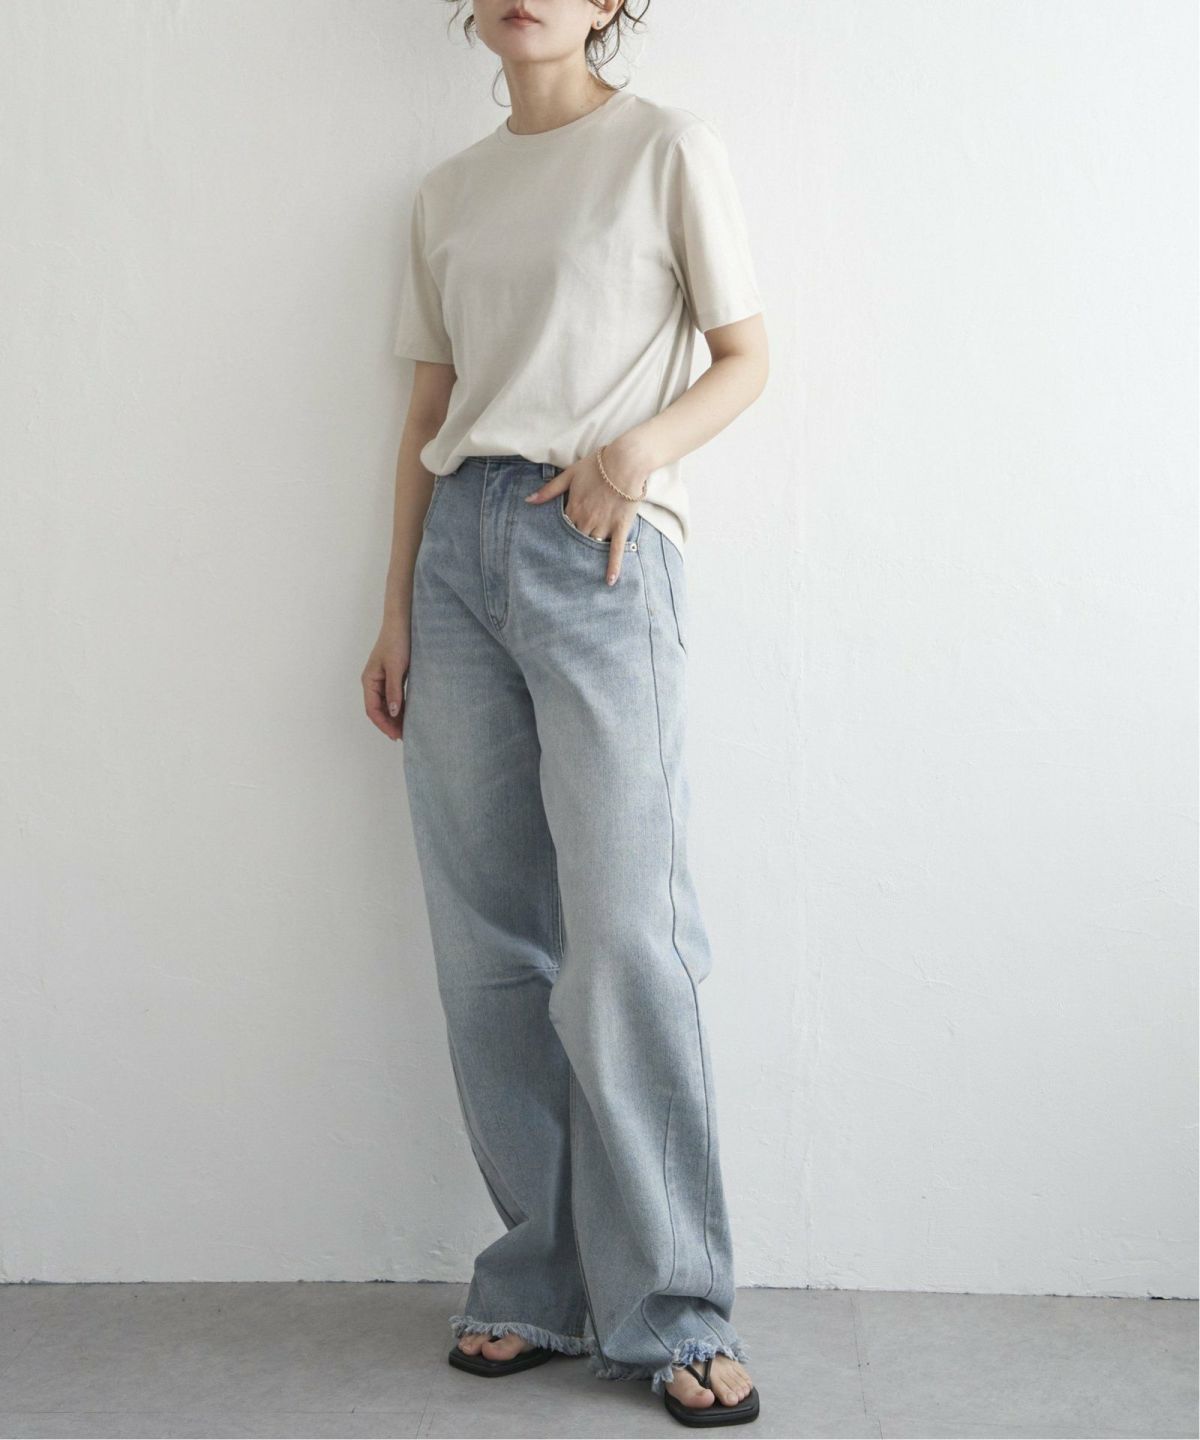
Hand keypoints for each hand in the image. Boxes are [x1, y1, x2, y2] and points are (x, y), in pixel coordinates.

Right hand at [362, 614, 410, 740]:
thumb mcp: (396, 667)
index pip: (373, 710)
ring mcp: (382, 679)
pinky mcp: (392, 675)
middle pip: (379, 709)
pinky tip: (410, 713)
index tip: (396, 736)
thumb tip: (394, 712)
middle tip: (405, 736)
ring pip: (387, 704)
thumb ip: (394, 690)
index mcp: (369, 681)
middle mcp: (373, 682)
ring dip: (395, 717)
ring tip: (407, 729)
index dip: (384, 724)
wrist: (402, 621)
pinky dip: (400, 707)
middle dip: (390, 724)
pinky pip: (394, 696)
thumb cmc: (397, 641)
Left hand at [524, 447, 646, 584]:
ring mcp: (604, 525)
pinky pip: (615, 550)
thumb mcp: (569, 474)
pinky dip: (613, 566)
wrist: (625, 461)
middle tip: (568, 557)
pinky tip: (609, 581)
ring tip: (584, 565)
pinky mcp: (620, 527)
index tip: (558, 540)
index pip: (563, 527)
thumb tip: (528, 501)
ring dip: (589, 552)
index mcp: (573, 508)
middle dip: (574, 544)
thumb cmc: (597, 465)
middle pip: (577, 538)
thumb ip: (549, 490)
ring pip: (593, 544)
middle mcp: (587, 520)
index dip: (562, 532)